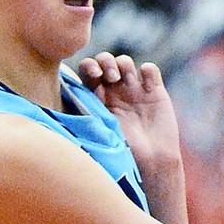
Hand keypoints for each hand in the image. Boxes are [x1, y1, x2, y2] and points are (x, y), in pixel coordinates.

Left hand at [78, 53, 181, 171]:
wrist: (153, 162)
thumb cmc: (125, 152)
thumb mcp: (101, 130)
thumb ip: (88, 109)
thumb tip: (67, 90)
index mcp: (98, 99)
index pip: (88, 71)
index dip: (89, 66)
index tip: (95, 75)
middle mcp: (115, 91)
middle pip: (104, 61)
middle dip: (106, 62)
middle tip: (111, 77)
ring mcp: (135, 90)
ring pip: (124, 61)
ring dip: (123, 65)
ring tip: (127, 80)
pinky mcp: (155, 92)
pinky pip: (150, 69)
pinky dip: (148, 71)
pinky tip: (147, 86)